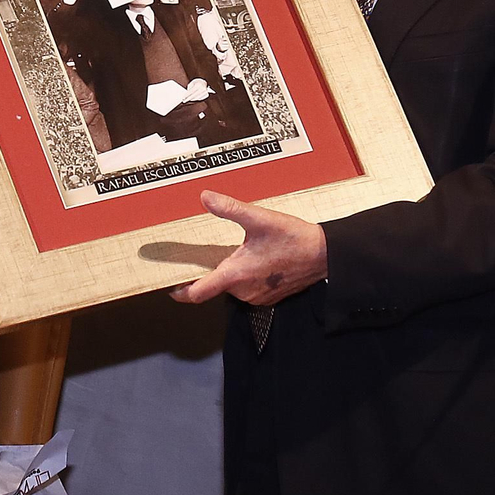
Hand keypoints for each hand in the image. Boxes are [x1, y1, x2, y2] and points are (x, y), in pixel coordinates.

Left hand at [171, 190, 326, 304]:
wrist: (325, 255)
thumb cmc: (294, 238)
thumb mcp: (259, 218)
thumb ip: (230, 208)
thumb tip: (205, 197)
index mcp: (235, 275)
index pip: (196, 293)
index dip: (179, 291)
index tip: (170, 284)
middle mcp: (243, 291)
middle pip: (213, 287)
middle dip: (208, 272)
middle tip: (205, 254)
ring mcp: (256, 297)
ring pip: (231, 287)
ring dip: (228, 273)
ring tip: (234, 253)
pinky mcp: (268, 298)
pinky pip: (246, 290)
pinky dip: (243, 277)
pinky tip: (253, 260)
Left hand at [183, 78, 211, 102]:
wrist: (204, 82)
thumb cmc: (197, 82)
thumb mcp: (192, 83)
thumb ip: (189, 88)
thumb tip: (187, 95)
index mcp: (198, 85)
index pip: (191, 91)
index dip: (187, 95)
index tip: (183, 98)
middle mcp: (202, 88)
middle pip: (194, 95)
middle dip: (188, 99)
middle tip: (184, 101)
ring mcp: (205, 92)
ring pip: (197, 98)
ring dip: (192, 100)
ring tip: (187, 100)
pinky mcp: (206, 95)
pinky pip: (200, 98)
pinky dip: (195, 99)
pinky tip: (192, 100)